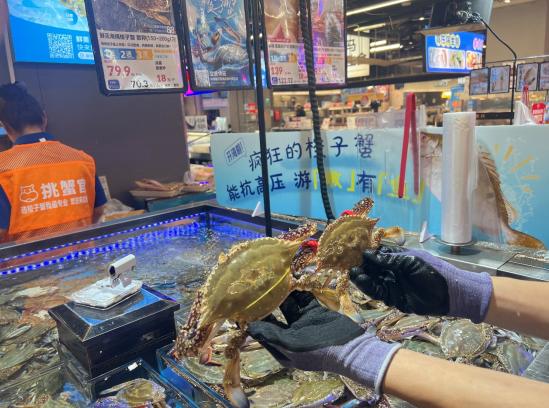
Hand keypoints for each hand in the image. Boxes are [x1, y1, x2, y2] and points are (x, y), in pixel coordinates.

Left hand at [247, 292, 400, 396]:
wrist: (352, 348)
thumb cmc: (319, 351)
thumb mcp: (292, 346)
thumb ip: (271, 335)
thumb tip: (249, 328)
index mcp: (282, 347)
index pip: (263, 330)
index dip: (254, 318)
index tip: (244, 303)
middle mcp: (290, 334)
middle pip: (275, 315)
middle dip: (267, 301)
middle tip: (257, 285)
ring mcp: (303, 322)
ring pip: (288, 305)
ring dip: (282, 292)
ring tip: (272, 277)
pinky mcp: (315, 312)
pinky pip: (303, 299)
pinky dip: (297, 290)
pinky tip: (290, 277)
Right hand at [350, 247, 492, 322]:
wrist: (450, 294)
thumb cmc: (434, 272)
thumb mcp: (411, 262)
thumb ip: (389, 260)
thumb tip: (368, 255)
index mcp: (398, 258)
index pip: (377, 253)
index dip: (365, 252)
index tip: (351, 249)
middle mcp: (393, 270)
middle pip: (372, 267)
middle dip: (360, 264)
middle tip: (346, 262)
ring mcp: (392, 284)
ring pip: (372, 280)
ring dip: (361, 276)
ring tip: (351, 271)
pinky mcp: (393, 298)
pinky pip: (377, 292)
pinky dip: (368, 286)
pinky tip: (360, 280)